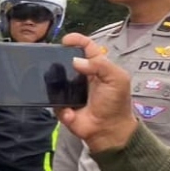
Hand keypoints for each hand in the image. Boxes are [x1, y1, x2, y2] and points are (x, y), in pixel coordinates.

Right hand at [54, 34, 137, 152]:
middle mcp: (81, 76)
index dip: (77, 40)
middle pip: (66, 60)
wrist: (108, 130)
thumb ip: (101, 65)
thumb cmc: (116, 103)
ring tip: (55, 83)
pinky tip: (71, 111)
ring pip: (55, 78)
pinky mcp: (61, 104)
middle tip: (52, 58)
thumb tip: (75, 61)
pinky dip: (61, 104)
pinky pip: (53, 99)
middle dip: (58, 58)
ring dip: (53, 79)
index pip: (86, 48)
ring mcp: (70, 90)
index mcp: (96, 67)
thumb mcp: (117, 79)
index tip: (65, 40)